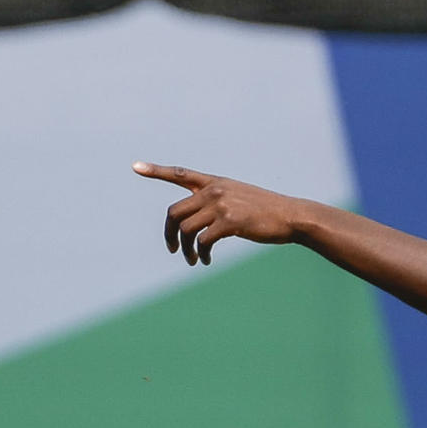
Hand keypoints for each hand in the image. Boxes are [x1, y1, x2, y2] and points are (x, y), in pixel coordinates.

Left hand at [135, 162, 306, 265]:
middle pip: (174, 212)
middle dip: (169, 234)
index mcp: (215, 183)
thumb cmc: (266, 211)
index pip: (180, 173)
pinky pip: (203, 241)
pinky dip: (202, 254)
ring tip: (194, 260)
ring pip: (186, 229)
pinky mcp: (230, 222)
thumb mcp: (239, 198)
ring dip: (186, 250)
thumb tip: (200, 220)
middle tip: (174, 250)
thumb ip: (217, 202)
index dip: (156, 170)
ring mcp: (221, 205)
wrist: (291, 216)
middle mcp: (214, 190)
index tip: (135, 166)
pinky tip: (207, 261)